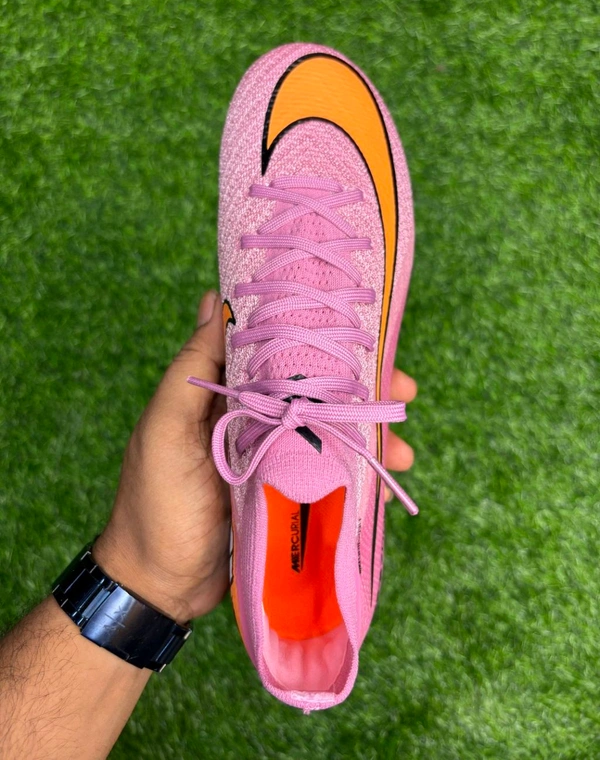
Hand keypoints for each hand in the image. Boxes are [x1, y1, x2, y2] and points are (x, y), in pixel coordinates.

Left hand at [93, 291, 416, 623]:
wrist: (160, 587)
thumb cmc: (154, 504)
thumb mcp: (164, 430)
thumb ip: (192, 369)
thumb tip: (214, 299)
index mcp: (224, 393)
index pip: (277, 349)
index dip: (319, 337)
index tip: (363, 332)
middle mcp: (252, 416)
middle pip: (315, 389)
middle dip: (361, 388)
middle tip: (404, 391)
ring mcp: (272, 456)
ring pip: (329, 431)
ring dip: (370, 435)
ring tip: (403, 453)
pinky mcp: (286, 493)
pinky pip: (329, 473)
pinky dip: (359, 474)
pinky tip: (383, 484)